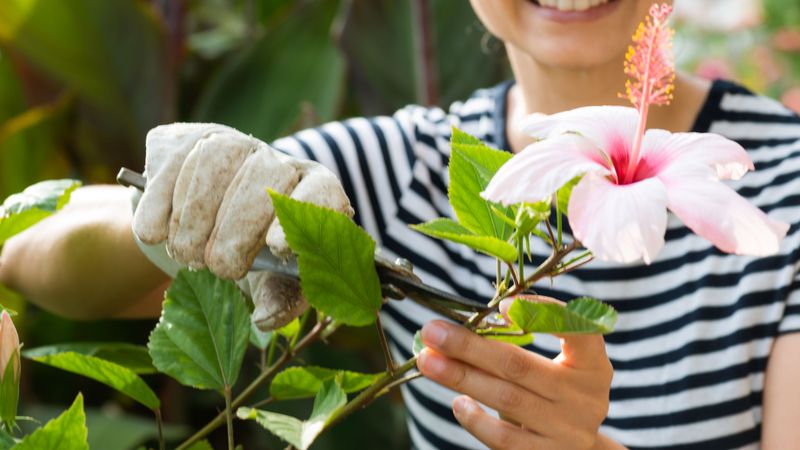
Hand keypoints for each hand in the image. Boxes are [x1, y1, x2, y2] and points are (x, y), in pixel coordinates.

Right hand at [132, 123, 352, 328]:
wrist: (202, 228)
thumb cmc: (252, 256)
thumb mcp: (271, 280)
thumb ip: (278, 298)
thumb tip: (266, 317)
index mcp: (312, 192)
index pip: (322, 191)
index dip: (302, 215)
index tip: (277, 248)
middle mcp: (277, 159)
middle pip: (265, 176)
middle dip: (237, 228)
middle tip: (218, 268)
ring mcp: (232, 142)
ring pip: (216, 160)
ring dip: (195, 217)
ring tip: (186, 254)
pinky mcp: (184, 139)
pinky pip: (173, 160)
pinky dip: (159, 202)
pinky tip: (156, 231)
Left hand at [416, 296, 612, 449]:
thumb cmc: (556, 395)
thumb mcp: (556, 367)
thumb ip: (520, 346)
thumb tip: (456, 328)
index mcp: (592, 364)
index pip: (578, 331)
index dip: (542, 314)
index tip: (502, 305)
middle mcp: (586, 397)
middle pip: (519, 365)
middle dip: (469, 346)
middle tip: (433, 331)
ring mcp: (568, 430)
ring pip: (505, 399)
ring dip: (461, 377)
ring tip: (428, 361)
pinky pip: (503, 437)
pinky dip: (475, 419)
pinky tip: (457, 403)